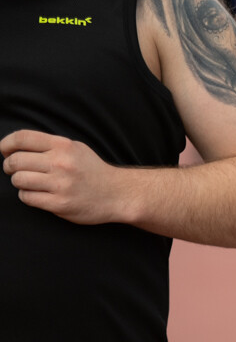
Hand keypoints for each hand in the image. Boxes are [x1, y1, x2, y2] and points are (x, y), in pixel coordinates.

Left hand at [1, 130, 128, 224]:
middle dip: (10, 166)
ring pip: (19, 180)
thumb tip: (16, 146)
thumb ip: (50, 146)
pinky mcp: (59, 203)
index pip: (22, 138)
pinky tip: (39, 194)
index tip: (4, 151)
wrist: (117, 194)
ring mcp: (60, 184)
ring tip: (31, 183)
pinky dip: (28, 196)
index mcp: (64, 146)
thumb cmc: (93, 171)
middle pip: (15, 160)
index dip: (6, 144)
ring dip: (20, 182)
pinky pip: (27, 197)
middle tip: (17, 170)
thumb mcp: (76, 149)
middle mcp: (61, 163)